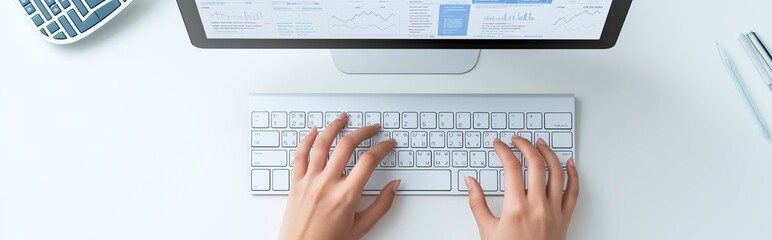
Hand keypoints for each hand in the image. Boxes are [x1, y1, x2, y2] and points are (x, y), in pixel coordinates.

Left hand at [278, 113, 399, 239]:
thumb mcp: (361, 227)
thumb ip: (381, 205)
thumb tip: (394, 186)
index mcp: (346, 196)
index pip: (369, 161)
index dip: (383, 148)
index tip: (389, 144)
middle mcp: (327, 185)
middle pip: (347, 145)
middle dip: (364, 132)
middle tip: (373, 128)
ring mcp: (309, 181)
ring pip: (322, 144)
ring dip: (335, 126)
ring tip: (344, 118)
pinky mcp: (296, 183)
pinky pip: (300, 155)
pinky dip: (307, 140)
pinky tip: (315, 131)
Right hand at [465, 136, 578, 239]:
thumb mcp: (487, 230)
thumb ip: (477, 203)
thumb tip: (470, 182)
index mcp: (517, 208)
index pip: (512, 167)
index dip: (504, 151)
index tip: (498, 145)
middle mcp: (539, 206)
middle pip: (536, 164)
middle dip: (525, 145)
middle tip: (516, 140)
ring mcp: (554, 211)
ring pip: (557, 172)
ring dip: (548, 153)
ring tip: (539, 143)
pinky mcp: (565, 217)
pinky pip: (574, 190)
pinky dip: (573, 173)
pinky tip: (568, 162)